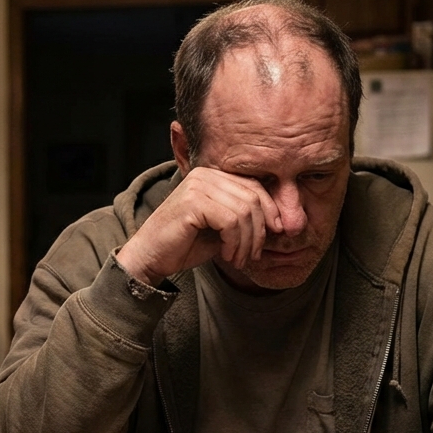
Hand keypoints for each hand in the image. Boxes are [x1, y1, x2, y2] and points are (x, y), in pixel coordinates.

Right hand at [115, 166, 282, 284]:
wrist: (150, 258)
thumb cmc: (185, 244)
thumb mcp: (223, 229)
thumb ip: (245, 218)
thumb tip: (281, 222)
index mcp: (212, 174)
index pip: (255, 186)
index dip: (270, 212)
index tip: (270, 238)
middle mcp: (205, 174)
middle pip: (254, 198)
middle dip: (259, 231)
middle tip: (252, 255)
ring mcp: (197, 185)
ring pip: (245, 211)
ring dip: (247, 242)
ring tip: (238, 258)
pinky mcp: (192, 202)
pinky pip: (231, 221)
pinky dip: (235, 242)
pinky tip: (227, 255)